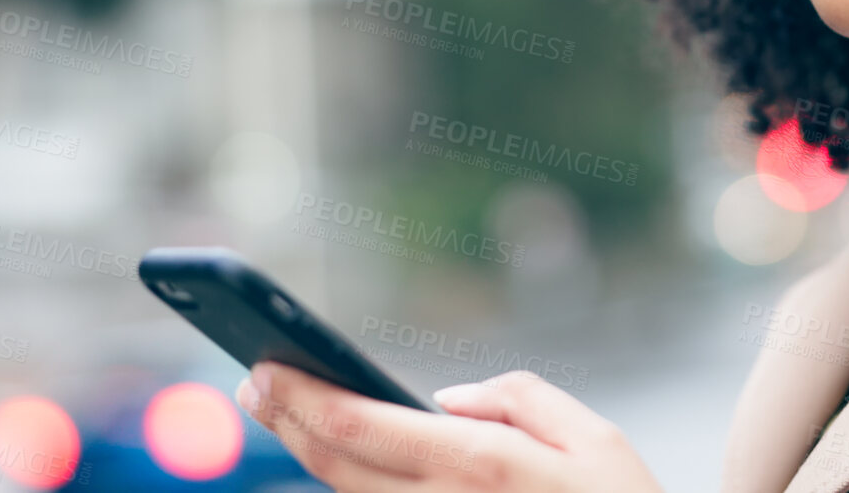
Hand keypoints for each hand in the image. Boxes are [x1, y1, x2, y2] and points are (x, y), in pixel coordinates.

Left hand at [237, 361, 663, 491]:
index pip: (361, 426)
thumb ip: (521, 398)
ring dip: (307, 455)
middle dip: (285, 420)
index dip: (301, 396)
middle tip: (251, 383)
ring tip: (283, 414)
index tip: (264, 367)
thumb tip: (447, 397)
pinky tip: (339, 461)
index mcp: (483, 466)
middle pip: (336, 467)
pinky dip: (351, 489)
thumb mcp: (597, 439)